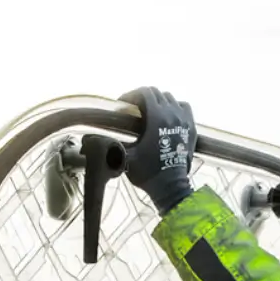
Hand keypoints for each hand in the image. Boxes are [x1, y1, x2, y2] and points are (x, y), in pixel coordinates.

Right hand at [117, 86, 195, 213]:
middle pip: (157, 93)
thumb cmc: (147, 172)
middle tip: (132, 109)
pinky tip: (167, 116)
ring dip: (158, 102)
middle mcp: (172, 114)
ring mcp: (184, 120)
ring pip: (171, 99)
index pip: (144, 93)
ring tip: (149, 113)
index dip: (131, 95)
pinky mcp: (191, 128)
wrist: (171, 187)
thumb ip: (109, 144)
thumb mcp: (125, 157)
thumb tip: (88, 139)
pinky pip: (184, 108)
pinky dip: (175, 107)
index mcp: (157, 117)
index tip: (122, 105)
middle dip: (143, 98)